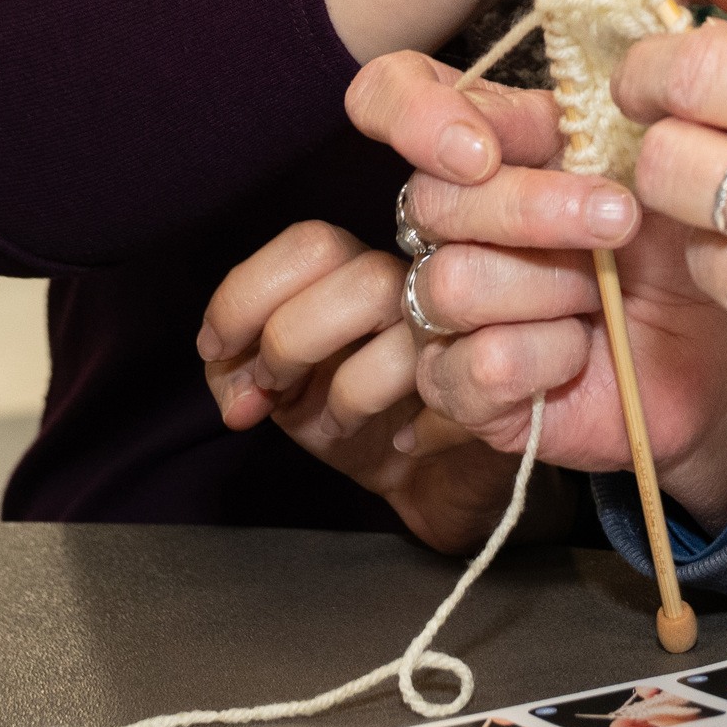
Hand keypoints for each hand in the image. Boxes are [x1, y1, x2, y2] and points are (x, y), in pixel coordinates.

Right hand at [195, 57, 628, 548]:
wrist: (705, 346)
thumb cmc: (672, 244)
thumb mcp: (647, 164)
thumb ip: (590, 123)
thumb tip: (556, 104)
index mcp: (485, 142)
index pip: (392, 93)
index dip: (412, 112)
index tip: (481, 151)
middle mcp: (449, 220)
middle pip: (432, 198)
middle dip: (534, 209)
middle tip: (619, 221)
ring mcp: (442, 305)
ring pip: (452, 282)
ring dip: (553, 286)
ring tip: (603, 296)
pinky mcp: (457, 385)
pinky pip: (478, 363)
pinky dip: (549, 354)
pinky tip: (579, 350)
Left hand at [196, 216, 530, 550]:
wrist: (431, 481)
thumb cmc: (353, 420)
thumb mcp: (280, 394)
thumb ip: (238, 371)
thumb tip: (241, 391)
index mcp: (361, 270)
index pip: (309, 245)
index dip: (247, 294)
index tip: (216, 348)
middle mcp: (422, 285)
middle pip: (360, 279)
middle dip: (292, 339)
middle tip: (277, 388)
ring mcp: (472, 331)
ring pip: (407, 331)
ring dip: (351, 390)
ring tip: (338, 426)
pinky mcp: (509, 387)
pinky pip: (463, 395)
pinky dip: (419, 433)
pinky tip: (405, 448)